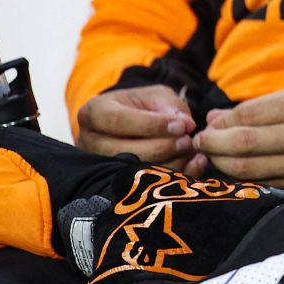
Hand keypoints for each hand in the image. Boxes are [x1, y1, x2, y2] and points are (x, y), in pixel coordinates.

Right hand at [74, 84, 200, 173]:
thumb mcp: (155, 96)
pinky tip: (193, 165)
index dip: (152, 125)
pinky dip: (173, 176)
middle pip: (122, 150)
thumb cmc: (144, 106)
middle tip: (187, 141)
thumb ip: (169, 106)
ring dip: (167, 163)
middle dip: (160, 147)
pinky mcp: (115, 183)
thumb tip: (185, 124)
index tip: (181, 126)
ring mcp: (99, 166)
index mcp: (94, 112)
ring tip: (189, 152)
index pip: (118, 120)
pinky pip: (143, 186)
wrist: (137, 123)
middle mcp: (90, 141)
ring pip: (130, 172)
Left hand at [194, 87, 283, 194]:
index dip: (222, 121)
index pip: (249, 112)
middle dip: (212, 143)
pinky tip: (234, 170)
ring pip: (247, 166)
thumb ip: (266, 108)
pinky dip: (242, 176)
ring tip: (210, 158)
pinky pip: (262, 180)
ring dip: (221, 163)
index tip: (208, 124)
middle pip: (242, 141)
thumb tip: (217, 118)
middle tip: (198, 143)